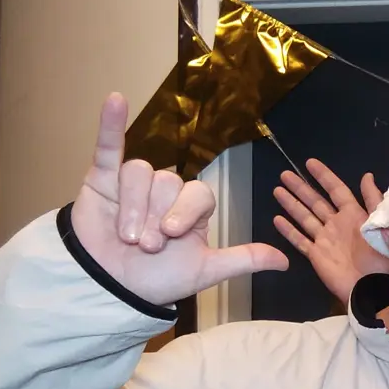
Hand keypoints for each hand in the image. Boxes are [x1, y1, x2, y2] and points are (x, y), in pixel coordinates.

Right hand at [70, 93, 287, 306]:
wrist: (112, 287)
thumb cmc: (157, 278)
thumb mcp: (205, 270)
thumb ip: (243, 259)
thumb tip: (286, 261)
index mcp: (193, 209)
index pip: (199, 193)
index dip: (185, 211)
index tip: (169, 235)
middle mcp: (166, 192)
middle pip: (169, 184)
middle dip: (156, 218)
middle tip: (146, 245)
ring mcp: (134, 183)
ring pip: (140, 173)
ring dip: (134, 206)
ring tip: (127, 236)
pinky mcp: (102, 178)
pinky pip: (109, 146)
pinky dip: (111, 124)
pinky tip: (115, 101)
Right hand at [273, 158, 388, 305]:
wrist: (375, 287)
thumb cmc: (383, 257)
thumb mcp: (384, 225)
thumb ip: (374, 201)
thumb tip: (366, 176)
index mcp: (354, 215)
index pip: (336, 190)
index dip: (324, 176)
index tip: (309, 163)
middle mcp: (337, 224)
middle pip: (315, 201)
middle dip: (301, 187)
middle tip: (285, 174)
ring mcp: (326, 240)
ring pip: (305, 217)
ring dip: (291, 204)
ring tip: (277, 190)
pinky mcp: (317, 255)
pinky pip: (300, 241)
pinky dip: (289, 231)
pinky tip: (277, 219)